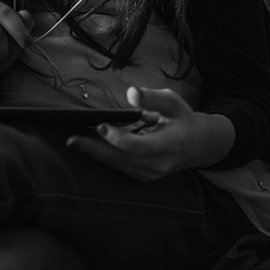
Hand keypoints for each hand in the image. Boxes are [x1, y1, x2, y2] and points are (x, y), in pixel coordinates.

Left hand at [66, 86, 235, 180]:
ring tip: (74, 141)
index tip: (100, 125)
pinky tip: (89, 146)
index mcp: (169, 145)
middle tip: (72, 139)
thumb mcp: (174, 102)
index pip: (138, 146)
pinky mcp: (142, 177)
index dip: (117, 138)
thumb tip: (131, 93)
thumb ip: (152, 97)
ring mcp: (150, 174)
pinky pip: (119, 167)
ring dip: (95, 153)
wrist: (198, 145)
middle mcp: (158, 164)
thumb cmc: (183, 119)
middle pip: (121, 159)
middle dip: (94, 149)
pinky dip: (103, 157)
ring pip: (117, 165)